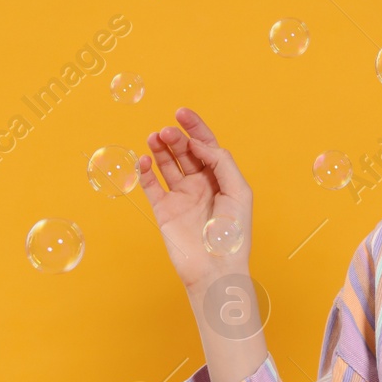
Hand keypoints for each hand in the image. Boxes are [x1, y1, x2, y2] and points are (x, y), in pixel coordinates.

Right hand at [137, 106, 253, 290]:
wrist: (216, 268)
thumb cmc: (233, 233)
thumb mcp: (238, 191)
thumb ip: (221, 162)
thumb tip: (199, 143)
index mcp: (220, 178)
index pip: (206, 145)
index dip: (195, 127)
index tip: (181, 113)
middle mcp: (200, 185)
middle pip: (185, 151)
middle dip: (176, 137)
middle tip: (166, 131)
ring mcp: (180, 197)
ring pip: (166, 164)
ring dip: (159, 149)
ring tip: (154, 137)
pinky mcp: (164, 211)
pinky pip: (151, 186)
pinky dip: (145, 171)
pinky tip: (143, 160)